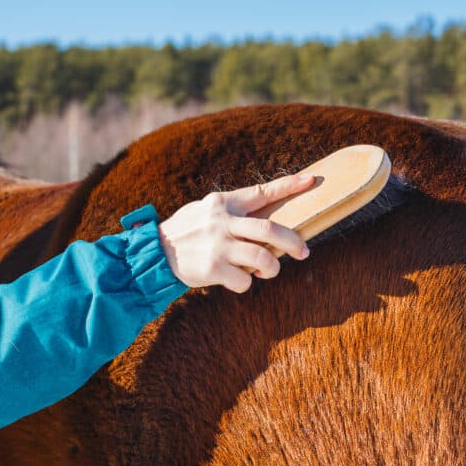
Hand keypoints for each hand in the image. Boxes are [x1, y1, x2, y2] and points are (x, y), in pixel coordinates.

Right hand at [158, 174, 313, 292]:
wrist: (154, 252)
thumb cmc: (187, 232)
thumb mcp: (206, 211)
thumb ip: (233, 214)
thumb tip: (266, 226)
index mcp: (223, 203)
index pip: (262, 192)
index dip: (289, 186)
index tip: (311, 181)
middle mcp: (223, 221)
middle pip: (270, 229)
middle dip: (293, 241)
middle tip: (305, 251)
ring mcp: (218, 245)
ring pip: (262, 257)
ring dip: (272, 268)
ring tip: (269, 271)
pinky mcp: (213, 268)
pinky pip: (244, 280)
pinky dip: (248, 284)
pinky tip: (241, 281)